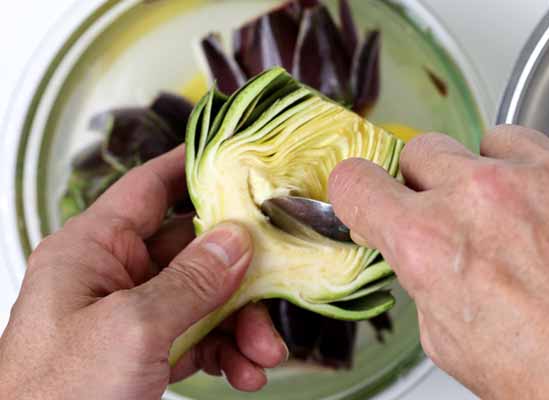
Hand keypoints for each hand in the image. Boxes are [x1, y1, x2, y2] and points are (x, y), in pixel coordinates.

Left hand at [0, 146, 286, 399]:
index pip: (149, 189)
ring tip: (263, 352)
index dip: (193, 168)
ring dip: (241, 324)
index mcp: (93, 249)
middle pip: (193, 250)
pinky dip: (227, 352)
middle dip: (239, 274)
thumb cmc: (55, 396)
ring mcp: (133, 313)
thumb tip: (236, 239)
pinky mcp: (147, 349)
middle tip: (274, 283)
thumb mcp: (131, 330)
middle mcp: (115, 275)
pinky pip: (199, 336)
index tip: (237, 160)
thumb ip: (190, 281)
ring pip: (204, 298)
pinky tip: (245, 370)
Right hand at [329, 125, 548, 398]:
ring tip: (519, 217)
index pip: (356, 182)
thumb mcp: (449, 338)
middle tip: (454, 215)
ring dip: (492, 174)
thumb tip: (413, 248)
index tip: (368, 194)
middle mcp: (480, 196)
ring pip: (489, 142)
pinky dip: (548, 171)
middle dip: (428, 183)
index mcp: (429, 242)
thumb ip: (421, 275)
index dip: (357, 191)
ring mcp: (541, 174)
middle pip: (422, 150)